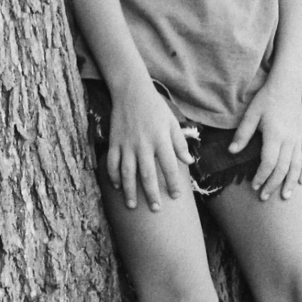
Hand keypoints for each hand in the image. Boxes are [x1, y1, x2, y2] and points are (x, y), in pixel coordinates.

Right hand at [106, 79, 192, 211]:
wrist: (132, 92)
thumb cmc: (155, 107)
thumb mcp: (172, 122)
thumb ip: (180, 143)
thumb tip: (190, 162)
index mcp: (160, 139)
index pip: (169, 166)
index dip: (173, 183)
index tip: (176, 196)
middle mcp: (143, 144)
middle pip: (147, 175)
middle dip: (151, 194)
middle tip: (155, 209)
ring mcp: (127, 144)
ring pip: (127, 172)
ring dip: (130, 191)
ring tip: (132, 206)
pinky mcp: (114, 142)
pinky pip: (112, 163)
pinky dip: (113, 176)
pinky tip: (117, 187)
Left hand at [229, 73, 301, 201]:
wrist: (287, 86)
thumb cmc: (266, 99)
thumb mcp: (251, 114)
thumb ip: (242, 134)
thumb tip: (231, 152)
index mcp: (275, 135)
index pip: (269, 163)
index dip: (261, 177)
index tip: (253, 186)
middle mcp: (289, 139)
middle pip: (283, 168)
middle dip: (274, 185)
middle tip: (264, 197)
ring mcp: (298, 138)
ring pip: (297, 166)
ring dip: (291, 182)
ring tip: (285, 196)